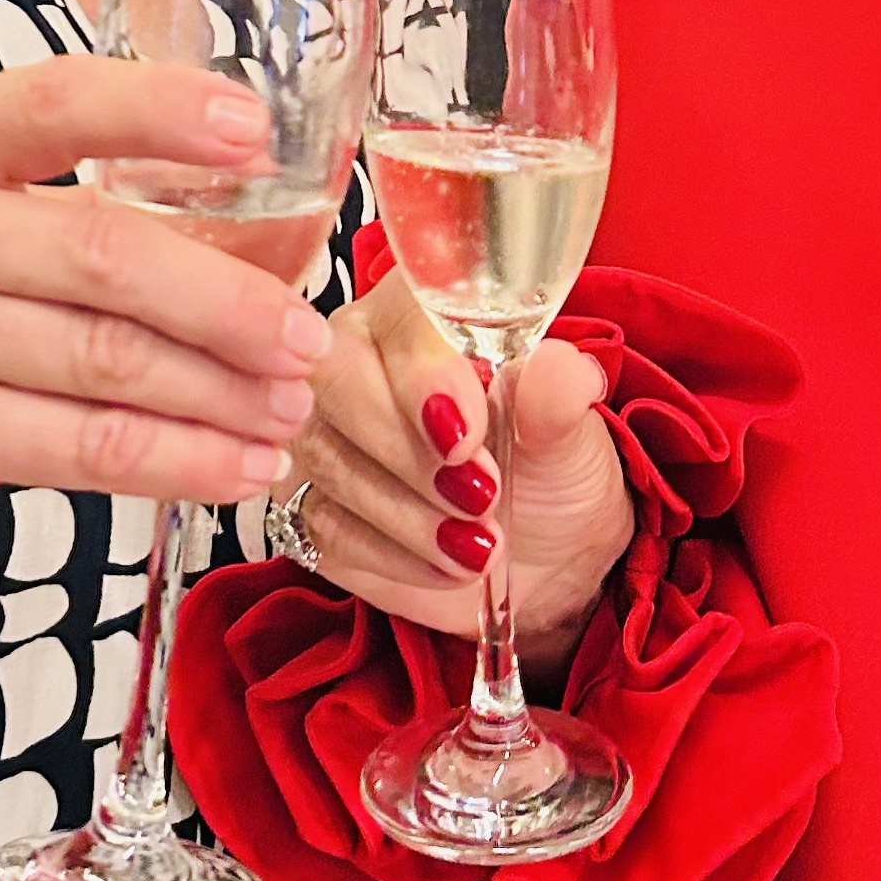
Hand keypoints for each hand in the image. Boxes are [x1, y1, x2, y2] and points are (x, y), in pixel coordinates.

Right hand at [0, 63, 329, 631]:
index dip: (162, 112)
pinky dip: (181, 460)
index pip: (55, 103)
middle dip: (229, 301)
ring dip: (221, 391)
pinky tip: (240, 463)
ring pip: (108, 360)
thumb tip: (247, 231)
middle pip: (104, 253)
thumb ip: (52, 204)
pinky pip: (87, 446)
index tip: (258, 133)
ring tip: (290, 407)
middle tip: (307, 334)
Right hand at [286, 274, 632, 671]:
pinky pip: (323, 525)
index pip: (399, 319)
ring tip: (479, 545)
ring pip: (327, 459)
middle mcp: (356, 356)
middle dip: (406, 452)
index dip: (424, 377)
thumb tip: (558, 372)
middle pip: (334, 380)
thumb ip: (559, 398)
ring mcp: (323, 430)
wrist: (541, 556)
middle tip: (480, 498)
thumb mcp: (572, 438)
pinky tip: (447, 565)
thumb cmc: (550, 472)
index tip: (469, 439)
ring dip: (407, 514)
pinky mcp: (309, 503)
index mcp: (423, 314)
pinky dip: (392, 554)